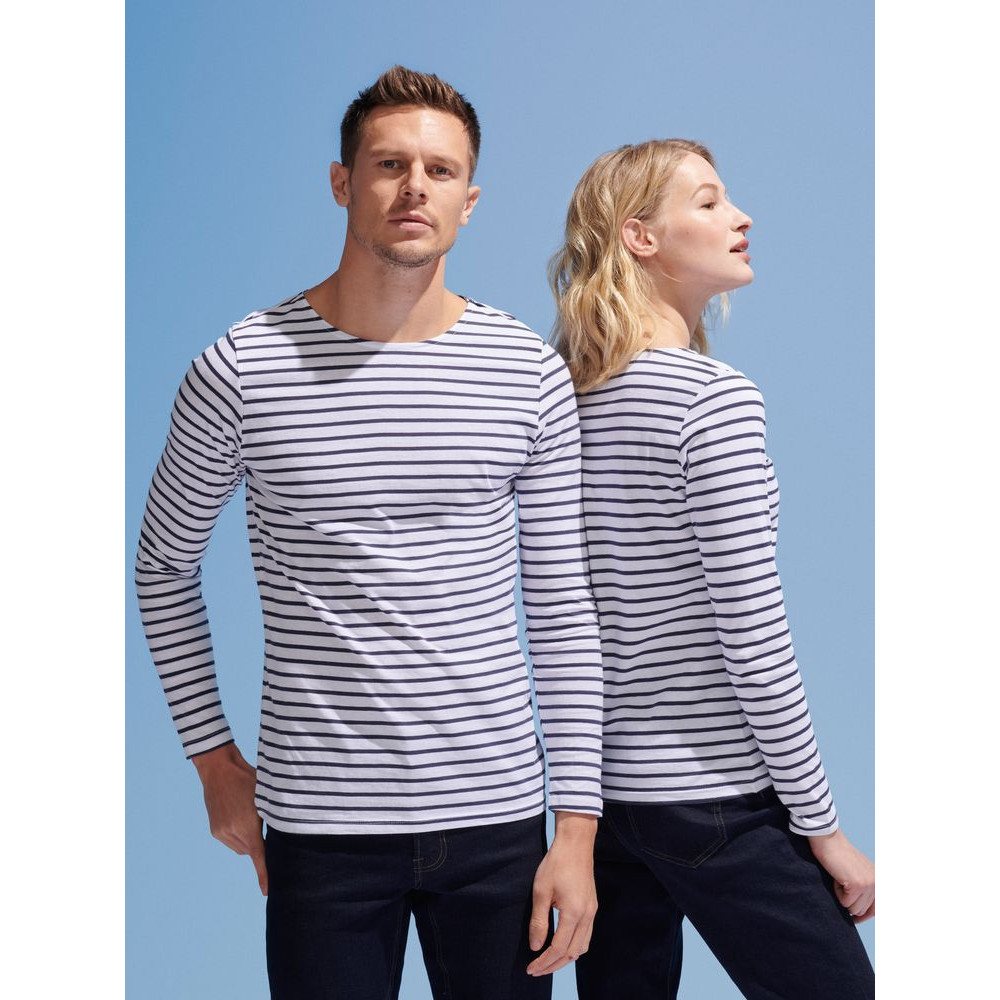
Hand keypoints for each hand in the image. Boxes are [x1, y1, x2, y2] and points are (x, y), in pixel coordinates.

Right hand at [192, 742, 267, 895]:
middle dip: (259, 843)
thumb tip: (284, 834)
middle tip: (262, 822)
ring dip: (248, 839)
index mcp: (247, 826)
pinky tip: (239, 816)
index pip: (259, 856)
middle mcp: (232, 833)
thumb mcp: (265, 797)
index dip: (264, 875)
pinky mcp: (215, 831)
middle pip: (252, 851)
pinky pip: (231, 841)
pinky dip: (238, 835)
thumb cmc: (248, 779)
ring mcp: (221, 833)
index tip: (267, 892)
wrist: (220, 770)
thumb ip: (272, 817)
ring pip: (241, 848)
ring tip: (249, 815)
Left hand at [526, 812, 597, 976]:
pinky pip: (586, 935)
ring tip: (547, 961)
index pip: (558, 948)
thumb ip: (538, 921)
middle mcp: (587, 915)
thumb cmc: (556, 863)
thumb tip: (536, 947)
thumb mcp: (540, 891)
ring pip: (582, 947)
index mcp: (574, 913)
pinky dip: (574, 946)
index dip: (544, 962)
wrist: (576, 843)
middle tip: (536, 970)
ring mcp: (592, 911)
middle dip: (554, 965)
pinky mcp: (592, 906)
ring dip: (565, 958)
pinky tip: (562, 945)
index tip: (530, 968)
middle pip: (572, 953)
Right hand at [808, 828, 873, 921]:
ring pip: (854, 909)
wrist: (828, 840)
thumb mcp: (857, 871)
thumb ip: (865, 887)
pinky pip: (845, 903)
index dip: (863, 916)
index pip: (876, 909)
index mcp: (879, 880)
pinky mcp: (857, 885)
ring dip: (843, 898)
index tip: (853, 919)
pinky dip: (837, 893)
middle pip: (863, 911)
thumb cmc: (837, 855)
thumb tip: (861, 913)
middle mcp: (877, 883)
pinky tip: (836, 878)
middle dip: (849, 903)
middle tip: (841, 884)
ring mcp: (868, 884)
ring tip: (839, 879)